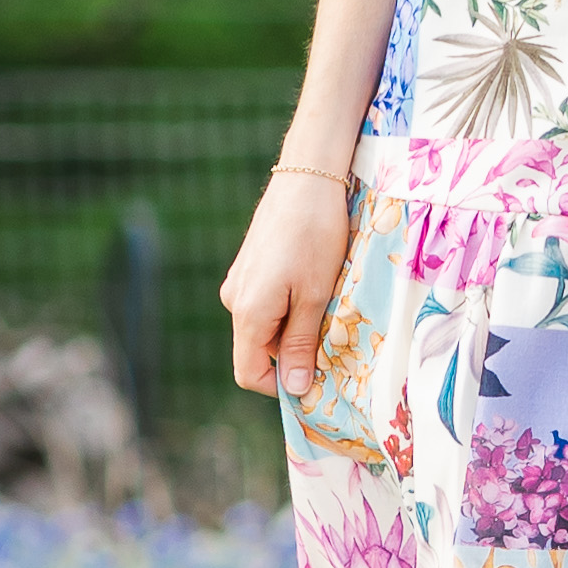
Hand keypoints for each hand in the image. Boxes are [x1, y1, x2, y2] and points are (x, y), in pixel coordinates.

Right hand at [221, 165, 354, 399]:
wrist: (307, 177)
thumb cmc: (316, 235)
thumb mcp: (316, 295)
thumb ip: (301, 344)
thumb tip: (292, 389)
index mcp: (247, 312)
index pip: (248, 373)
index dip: (279, 385)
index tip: (316, 379)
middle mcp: (234, 300)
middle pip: (260, 349)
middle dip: (294, 352)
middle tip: (333, 334)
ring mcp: (239, 281)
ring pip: (266, 324)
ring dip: (296, 325)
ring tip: (328, 300)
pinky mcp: (249, 266)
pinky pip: (266, 301)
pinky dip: (290, 304)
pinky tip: (316, 281)